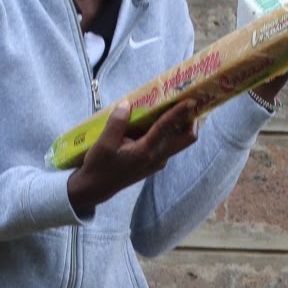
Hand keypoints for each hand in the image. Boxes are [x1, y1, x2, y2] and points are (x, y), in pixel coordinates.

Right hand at [67, 99, 198, 214]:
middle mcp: (157, 157)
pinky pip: (168, 144)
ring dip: (181, 125)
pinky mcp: (154, 162)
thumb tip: (127, 104)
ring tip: (174, 107)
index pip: (166, 127)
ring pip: (179, 142)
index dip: (179, 112)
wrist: (96, 187)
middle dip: (191, 120)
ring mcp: (158, 161)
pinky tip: (156, 121)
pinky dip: (169, 132)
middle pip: (186, 139)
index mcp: (145, 151)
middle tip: (189, 102)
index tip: (191, 100)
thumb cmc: (99, 165)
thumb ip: (117, 122)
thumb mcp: (104, 142)